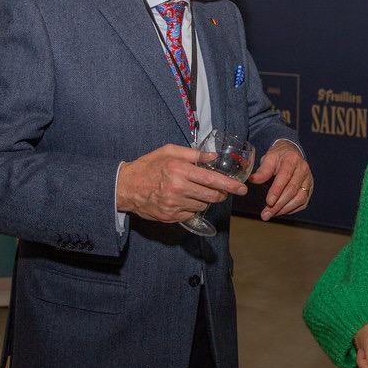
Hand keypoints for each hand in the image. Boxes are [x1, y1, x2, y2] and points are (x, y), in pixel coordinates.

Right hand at [116, 144, 246, 222]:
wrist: (125, 187)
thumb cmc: (148, 166)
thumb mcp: (169, 151)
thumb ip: (193, 154)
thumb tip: (213, 157)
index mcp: (179, 170)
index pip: (211, 179)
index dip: (230, 185)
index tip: (242, 188)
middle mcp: (178, 188)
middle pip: (211, 195)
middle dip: (221, 193)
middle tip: (222, 189)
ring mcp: (174, 204)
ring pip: (203, 205)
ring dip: (206, 199)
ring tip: (197, 191)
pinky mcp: (170, 216)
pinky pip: (191, 213)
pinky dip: (193, 206)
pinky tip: (185, 198)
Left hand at [249, 139, 312, 219]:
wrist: (290, 153)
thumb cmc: (278, 156)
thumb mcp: (268, 158)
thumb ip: (262, 170)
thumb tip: (253, 180)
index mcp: (292, 159)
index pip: (285, 176)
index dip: (276, 190)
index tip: (268, 202)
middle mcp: (303, 169)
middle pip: (292, 190)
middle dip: (278, 204)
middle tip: (266, 214)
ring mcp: (308, 179)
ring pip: (300, 198)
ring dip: (285, 208)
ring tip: (271, 214)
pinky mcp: (309, 188)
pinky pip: (303, 202)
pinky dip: (292, 209)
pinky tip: (281, 211)